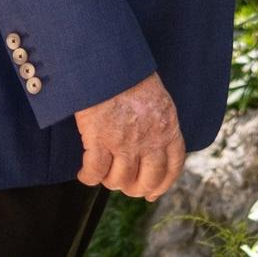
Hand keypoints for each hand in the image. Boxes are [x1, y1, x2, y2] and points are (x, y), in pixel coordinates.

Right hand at [74, 72, 183, 199]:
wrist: (109, 62)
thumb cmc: (130, 76)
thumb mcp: (158, 99)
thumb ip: (159, 124)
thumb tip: (154, 146)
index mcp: (168, 127)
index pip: (173, 166)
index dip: (162, 185)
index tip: (152, 194)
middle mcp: (149, 139)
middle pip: (146, 180)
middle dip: (134, 188)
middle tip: (124, 185)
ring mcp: (125, 142)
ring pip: (119, 181)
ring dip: (110, 181)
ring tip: (103, 174)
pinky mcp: (99, 140)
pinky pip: (94, 173)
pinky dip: (88, 177)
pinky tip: (84, 173)